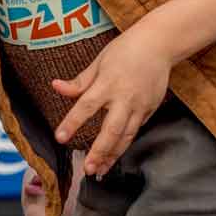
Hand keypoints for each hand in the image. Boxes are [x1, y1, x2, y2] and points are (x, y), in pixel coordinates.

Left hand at [52, 26, 171, 178]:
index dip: (72, 123)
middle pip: (111, 130)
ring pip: (126, 136)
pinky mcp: (150, 109)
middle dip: (99, 152)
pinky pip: (136, 130)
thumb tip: (56, 87)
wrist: (159, 44)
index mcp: (108, 83)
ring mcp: (140, 105)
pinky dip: (125, 143)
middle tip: (88, 169)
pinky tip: (115, 154)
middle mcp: (125, 98)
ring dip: (113, 155)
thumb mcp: (99, 62)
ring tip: (101, 170)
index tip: (60, 137)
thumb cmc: (126, 50)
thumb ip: (79, 82)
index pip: (86, 106)